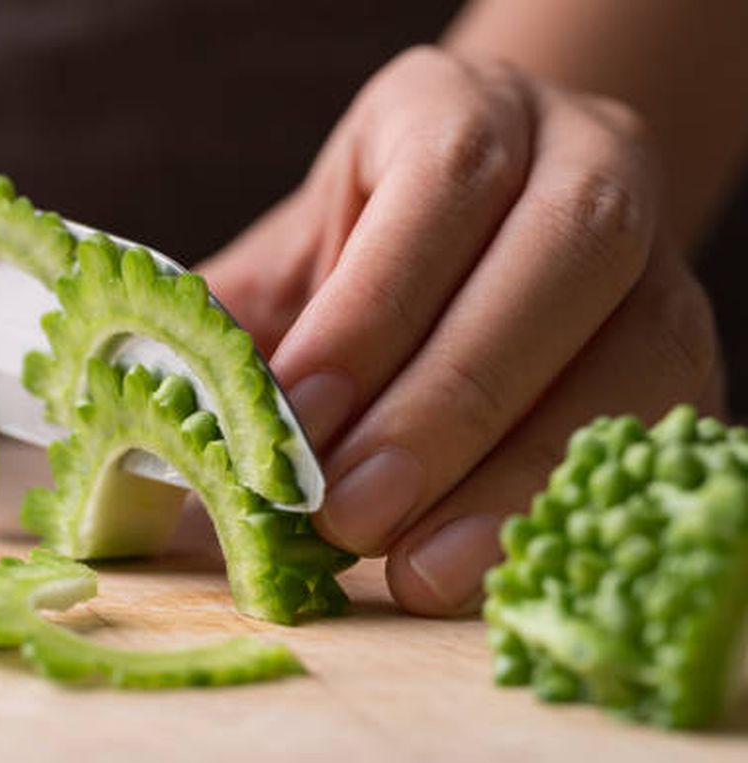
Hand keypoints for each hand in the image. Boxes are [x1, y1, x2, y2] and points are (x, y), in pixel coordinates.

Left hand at [201, 46, 720, 615]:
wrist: (487, 232)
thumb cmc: (365, 253)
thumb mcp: (292, 263)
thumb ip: (232, 330)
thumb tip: (161, 429)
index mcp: (465, 109)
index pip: (442, 184)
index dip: (372, 310)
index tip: (299, 420)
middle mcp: (584, 159)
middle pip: (559, 259)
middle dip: (446, 403)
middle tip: (350, 514)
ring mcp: (657, 255)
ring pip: (632, 353)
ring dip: (516, 473)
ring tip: (415, 567)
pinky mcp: (686, 350)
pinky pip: (654, 428)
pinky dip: (564, 502)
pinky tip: (484, 563)